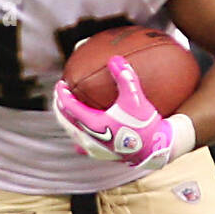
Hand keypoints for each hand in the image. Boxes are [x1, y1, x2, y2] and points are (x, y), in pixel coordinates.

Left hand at [54, 55, 178, 168]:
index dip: (62, 94)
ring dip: (66, 119)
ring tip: (66, 109)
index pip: (69, 106)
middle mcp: (89, 138)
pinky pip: (81, 144)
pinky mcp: (100, 155)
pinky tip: (78, 133)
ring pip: (71, 133)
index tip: (61, 83)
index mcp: (93, 123)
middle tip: (60, 93)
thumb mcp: (135, 98)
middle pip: (65, 120)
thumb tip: (115, 59)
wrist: (155, 148)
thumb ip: (125, 77)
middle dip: (59, 106)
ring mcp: (93, 149)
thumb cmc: (144, 124)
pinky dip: (77, 134)